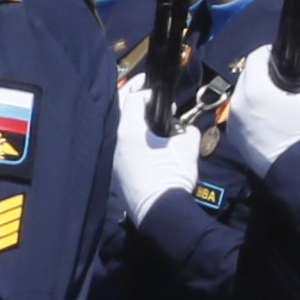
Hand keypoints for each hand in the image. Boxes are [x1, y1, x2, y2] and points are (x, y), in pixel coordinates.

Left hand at [111, 78, 198, 223]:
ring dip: (130, 119)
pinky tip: (142, 139)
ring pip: (117, 129)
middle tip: (142, 88)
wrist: (161, 211)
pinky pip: (119, 146)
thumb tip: (181, 128)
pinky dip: (129, 137)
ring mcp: (112, 157)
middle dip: (131, 96)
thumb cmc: (173, 176)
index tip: (157, 95)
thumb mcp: (187, 147)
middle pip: (119, 110)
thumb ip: (185, 130)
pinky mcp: (114, 171)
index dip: (146, 93)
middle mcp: (115, 141)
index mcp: (129, 131)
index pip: (132, 99)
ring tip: (146, 116)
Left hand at [223, 57, 299, 173]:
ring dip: (254, 89)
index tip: (276, 54)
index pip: (255, 57)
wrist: (292, 166)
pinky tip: (266, 113)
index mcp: (256, 89)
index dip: (267, 52)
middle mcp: (239, 101)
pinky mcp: (233, 133)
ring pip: (241, 93)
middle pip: (246, 75)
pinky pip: (239, 111)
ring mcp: (233, 118)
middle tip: (277, 75)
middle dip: (261, 71)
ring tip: (273, 95)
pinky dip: (250, 107)